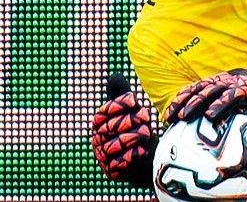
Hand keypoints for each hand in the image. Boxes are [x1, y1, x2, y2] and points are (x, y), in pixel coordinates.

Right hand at [91, 73, 154, 187]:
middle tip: (147, 122)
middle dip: (131, 122)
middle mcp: (97, 140)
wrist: (148, 156)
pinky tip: (143, 151)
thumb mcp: (133, 110)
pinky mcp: (112, 172)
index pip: (102, 113)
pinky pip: (119, 163)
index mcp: (99, 124)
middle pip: (111, 128)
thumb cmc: (139, 129)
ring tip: (146, 135)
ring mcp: (103, 157)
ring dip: (134, 138)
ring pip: (115, 145)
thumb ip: (122, 95)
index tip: (135, 103)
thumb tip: (113, 76)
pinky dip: (133, 156)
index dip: (119, 106)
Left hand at [164, 43, 246, 122]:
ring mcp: (234, 83)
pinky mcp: (246, 88)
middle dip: (181, 104)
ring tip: (184, 117)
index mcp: (219, 82)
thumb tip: (211, 125)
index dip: (180, 100)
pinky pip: (230, 98)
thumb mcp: (238, 98)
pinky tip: (210, 116)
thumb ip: (225, 106)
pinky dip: (219, 106)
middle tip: (169, 118)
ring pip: (210, 92)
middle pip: (197, 90)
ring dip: (195, 104)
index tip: (167, 115)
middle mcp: (223, 80)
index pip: (194, 88)